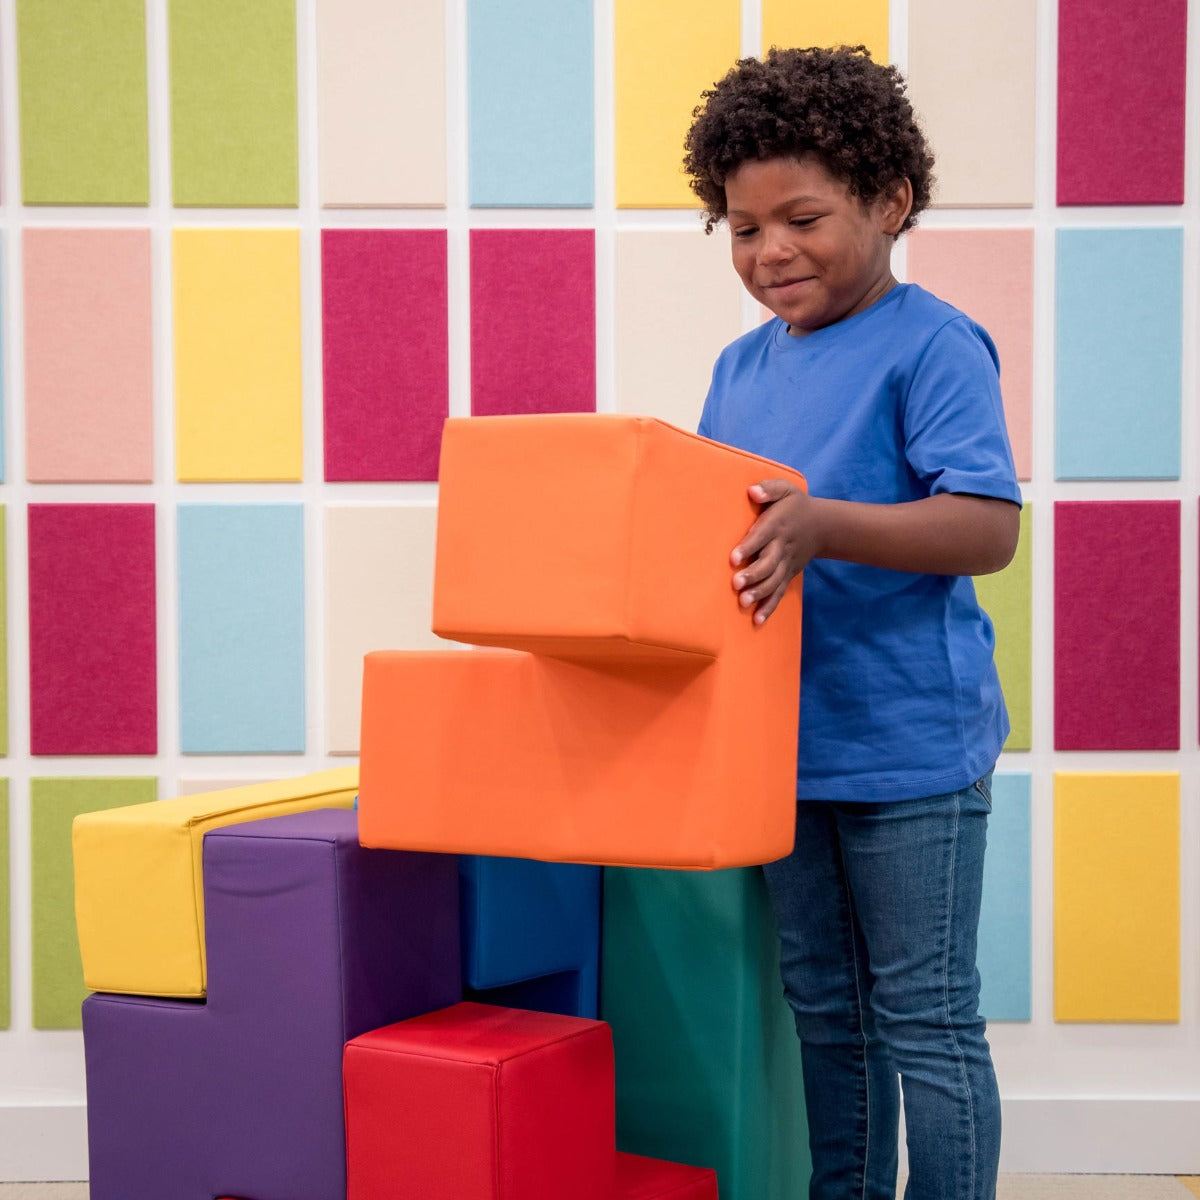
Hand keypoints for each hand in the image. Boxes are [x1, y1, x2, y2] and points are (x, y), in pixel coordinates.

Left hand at [730, 479, 819, 623]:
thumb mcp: (786, 489)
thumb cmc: (795, 505)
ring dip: (759, 593)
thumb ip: (768, 489)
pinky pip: (779, 593)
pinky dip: (769, 607)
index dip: (748, 547)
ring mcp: (786, 564)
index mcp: (777, 525)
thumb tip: (751, 492)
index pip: (762, 537)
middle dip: (753, 575)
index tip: (733, 558)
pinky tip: (757, 620)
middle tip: (736, 584)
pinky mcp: (788, 575)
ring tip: (744, 602)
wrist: (823, 526)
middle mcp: (782, 547)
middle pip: (768, 563)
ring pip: (773, 581)